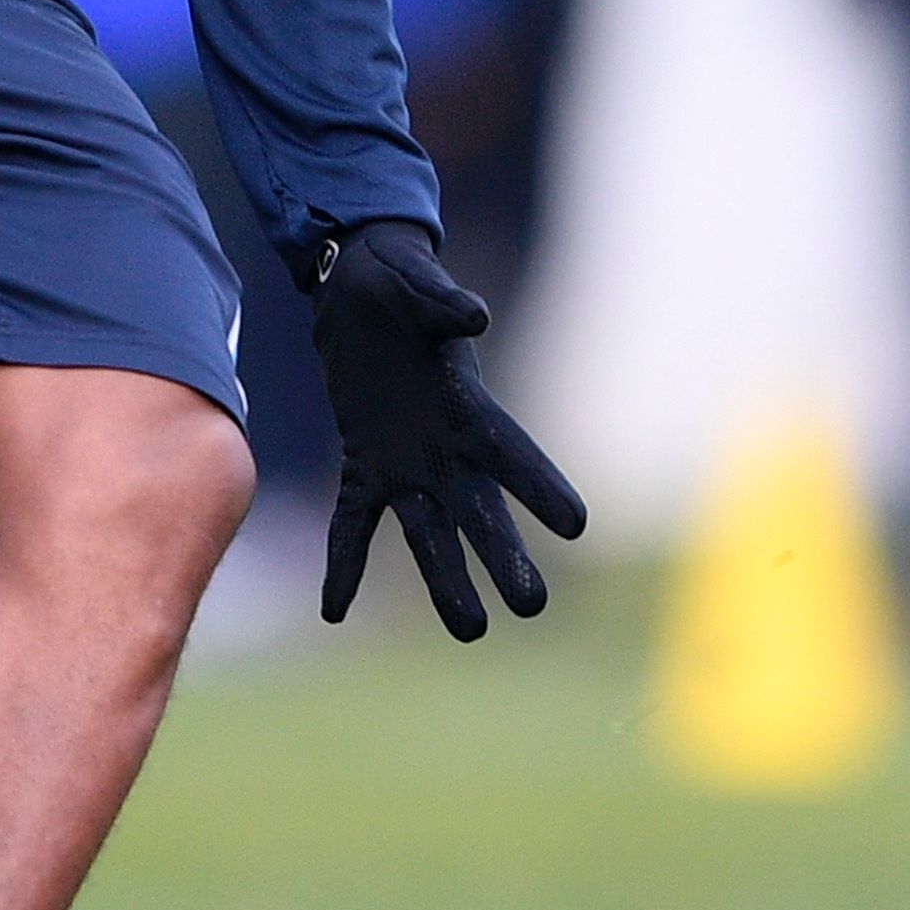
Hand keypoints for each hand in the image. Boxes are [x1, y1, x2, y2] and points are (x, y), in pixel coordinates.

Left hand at [309, 217, 588, 639]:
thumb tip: (474, 318)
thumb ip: (441, 302)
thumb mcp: (414, 283)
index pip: (510, 452)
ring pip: (428, 531)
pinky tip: (335, 610)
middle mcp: (446, 446)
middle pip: (479, 509)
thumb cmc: (398, 279)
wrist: (360, 287)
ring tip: (470, 630)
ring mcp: (407, 462)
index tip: (575, 523)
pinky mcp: (365, 464)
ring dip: (445, 579)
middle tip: (530, 605)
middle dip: (502, 556)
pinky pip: (355, 522)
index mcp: (466, 404)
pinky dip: (346, 563)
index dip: (539, 486)